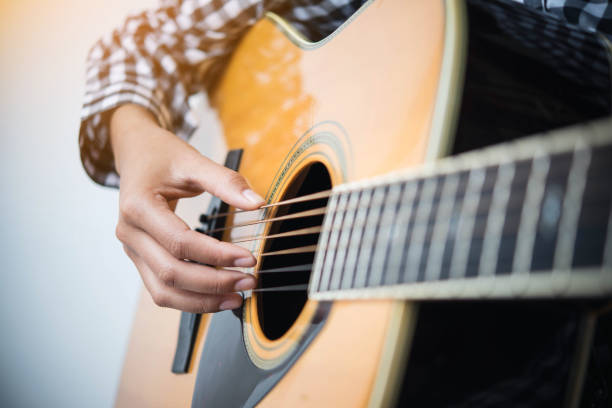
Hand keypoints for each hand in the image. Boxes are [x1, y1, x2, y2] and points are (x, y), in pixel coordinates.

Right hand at [110, 104, 263, 312]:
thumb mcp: (193, 161)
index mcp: (138, 207)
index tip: (249, 258)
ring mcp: (132, 249)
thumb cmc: (161, 156)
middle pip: (171, 273)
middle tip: (249, 282)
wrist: (135, 152)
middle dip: (214, 283)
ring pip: (163, 291)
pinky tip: (217, 297)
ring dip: (201, 301)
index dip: (217, 255)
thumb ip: (226, 181)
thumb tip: (257, 203)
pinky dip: (189, 299)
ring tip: (236, 298)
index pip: (181, 243)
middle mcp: (130, 233)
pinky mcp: (141, 258)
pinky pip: (162, 288)